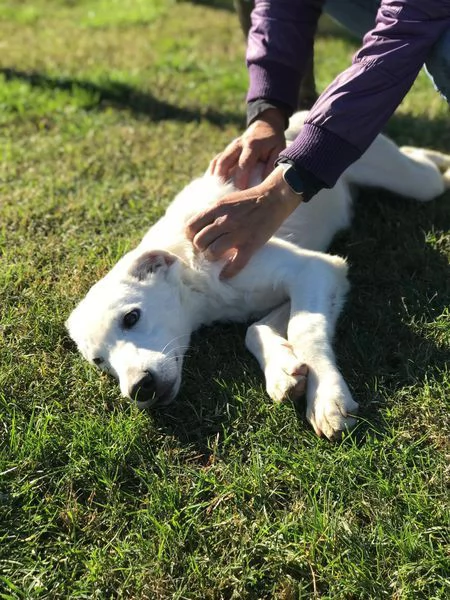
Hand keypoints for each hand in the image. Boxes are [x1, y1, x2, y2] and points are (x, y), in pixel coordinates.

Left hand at [186, 165, 301, 278]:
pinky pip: (236, 264)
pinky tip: (224, 276)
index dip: (191, 236)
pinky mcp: (251, 244)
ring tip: (216, 256)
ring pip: (212, 253)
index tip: (197, 238)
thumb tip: (198, 226)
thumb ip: (212, 212)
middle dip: (201, 247)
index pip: (191, 227)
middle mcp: (225, 221)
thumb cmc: (249, 200)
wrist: (274, 198)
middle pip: (199, 242)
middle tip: (207, 247)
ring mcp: (238, 234)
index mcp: (217, 208)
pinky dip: (228, 273)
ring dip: (212, 257)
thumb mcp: (226, 200)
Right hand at [209, 108, 285, 189]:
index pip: (244, 163)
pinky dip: (212, 173)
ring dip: (214, 177)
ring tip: (213, 192)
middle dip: (222, 178)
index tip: (239, 191)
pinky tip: (211, 186)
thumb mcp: (278, 151)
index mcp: (252, 145)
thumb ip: (272, 166)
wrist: (265, 126)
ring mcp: (230, 147)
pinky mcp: (226, 150)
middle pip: (225, 161)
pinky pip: (215, 161)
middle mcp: (238, 144)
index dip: (241, 178)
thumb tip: (266, 183)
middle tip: (222, 194)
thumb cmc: (273, 142)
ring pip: (217, 161)